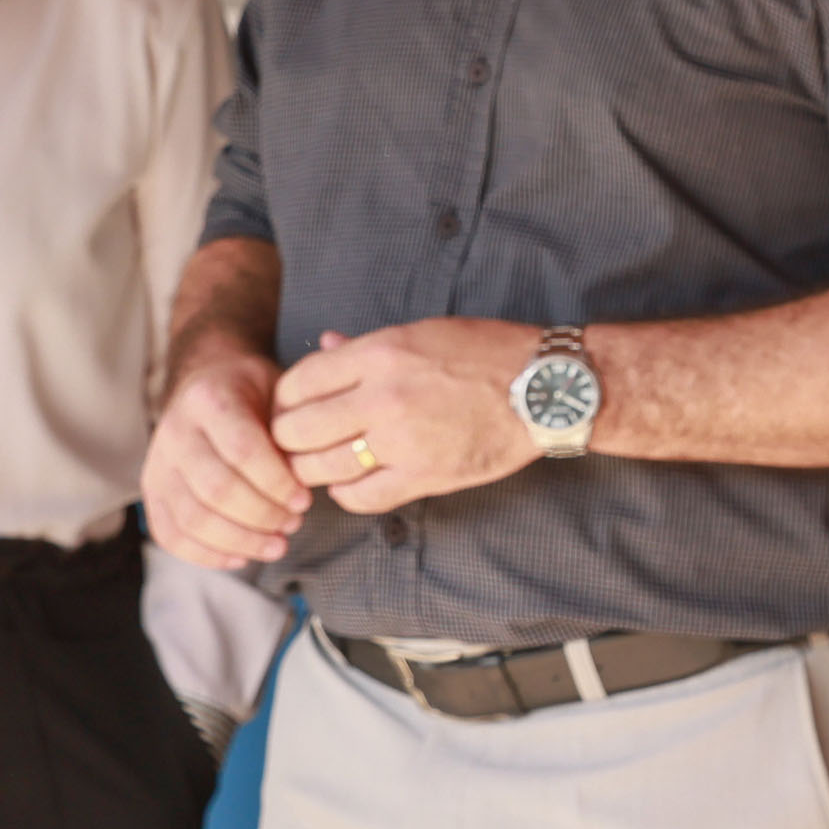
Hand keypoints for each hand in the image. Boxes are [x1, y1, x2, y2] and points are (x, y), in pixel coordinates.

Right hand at [148, 330, 308, 567]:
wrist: (205, 380)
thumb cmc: (252, 393)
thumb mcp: (277, 392)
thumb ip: (289, 432)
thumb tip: (304, 484)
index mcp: (210, 400)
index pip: (243, 451)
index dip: (276, 483)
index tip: (303, 499)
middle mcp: (176, 431)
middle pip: (217, 490)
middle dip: (262, 516)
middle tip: (293, 523)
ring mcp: (158, 463)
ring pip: (193, 518)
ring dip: (241, 541)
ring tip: (276, 544)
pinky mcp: (151, 491)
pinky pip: (170, 534)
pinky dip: (207, 555)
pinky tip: (241, 556)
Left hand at [269, 321, 537, 514]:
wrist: (543, 388)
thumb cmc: (485, 353)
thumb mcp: (420, 331)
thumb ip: (366, 346)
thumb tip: (324, 346)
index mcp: (379, 354)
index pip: (297, 383)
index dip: (284, 400)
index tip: (293, 408)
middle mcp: (382, 397)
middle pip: (297, 430)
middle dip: (290, 438)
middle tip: (299, 441)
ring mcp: (401, 441)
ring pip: (321, 468)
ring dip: (313, 469)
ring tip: (322, 464)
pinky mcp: (424, 476)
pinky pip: (360, 497)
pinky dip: (346, 493)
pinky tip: (352, 482)